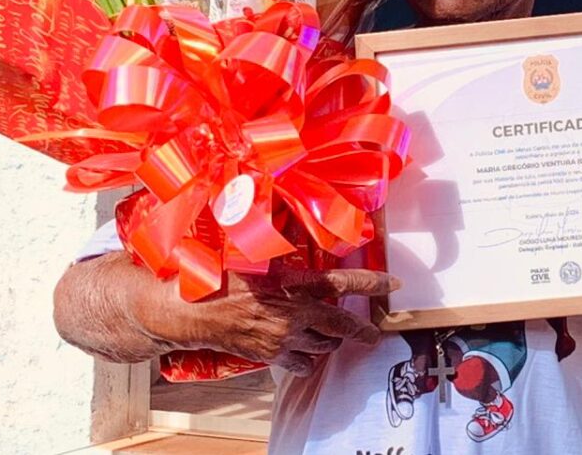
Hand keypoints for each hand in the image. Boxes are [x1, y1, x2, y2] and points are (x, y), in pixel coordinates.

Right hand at [140, 266, 399, 376]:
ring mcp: (282, 339)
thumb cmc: (219, 276)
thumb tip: (299, 218)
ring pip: (321, 347)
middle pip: (340, 326)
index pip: (341, 283)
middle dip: (362, 331)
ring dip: (330, 341)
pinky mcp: (269, 356)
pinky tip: (304, 349)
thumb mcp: (255, 254)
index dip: (370, 284)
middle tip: (374, 333)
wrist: (189, 312)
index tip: (392, 284)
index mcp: (292, 284)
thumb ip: (282, 247)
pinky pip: (299, 362)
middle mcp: (292, 314)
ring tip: (332, 335)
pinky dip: (306, 357)